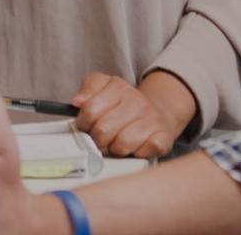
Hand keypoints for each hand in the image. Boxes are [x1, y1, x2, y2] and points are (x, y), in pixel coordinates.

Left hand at [72, 72, 193, 157]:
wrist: (158, 111)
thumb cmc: (124, 105)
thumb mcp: (103, 87)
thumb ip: (88, 90)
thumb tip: (77, 101)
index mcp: (119, 87)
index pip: (90, 110)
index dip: (83, 123)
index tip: (87, 125)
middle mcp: (137, 102)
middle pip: (102, 131)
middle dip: (97, 139)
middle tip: (101, 137)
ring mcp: (152, 119)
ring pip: (121, 145)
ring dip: (115, 149)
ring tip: (117, 142)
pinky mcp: (163, 137)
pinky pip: (143, 152)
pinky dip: (136, 154)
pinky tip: (134, 148)